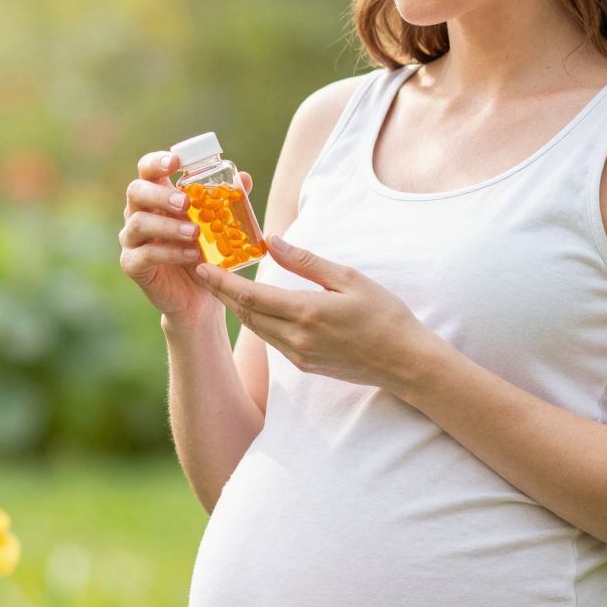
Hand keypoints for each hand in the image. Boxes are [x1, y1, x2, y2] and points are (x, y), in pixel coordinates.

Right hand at [119, 150, 253, 326]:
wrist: (201, 294)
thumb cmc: (206, 251)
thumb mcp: (219, 225)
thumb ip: (226, 201)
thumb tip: (244, 179)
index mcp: (157, 196)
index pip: (147, 170)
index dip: (157, 162)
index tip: (176, 162)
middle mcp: (138, 213)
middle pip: (136, 191)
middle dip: (160, 194)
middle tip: (185, 203)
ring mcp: (132, 239)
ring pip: (138, 223)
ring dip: (168, 226)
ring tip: (194, 232)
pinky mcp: (133, 264)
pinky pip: (144, 255)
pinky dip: (169, 253)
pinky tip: (191, 255)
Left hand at [192, 232, 436, 391]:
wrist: (405, 362)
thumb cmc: (385, 315)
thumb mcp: (349, 279)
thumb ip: (306, 261)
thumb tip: (271, 241)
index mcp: (306, 313)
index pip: (250, 296)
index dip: (221, 281)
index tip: (202, 266)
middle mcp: (296, 338)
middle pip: (246, 313)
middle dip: (222, 292)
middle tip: (203, 270)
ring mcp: (298, 355)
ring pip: (257, 328)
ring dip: (239, 306)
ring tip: (224, 285)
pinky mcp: (304, 365)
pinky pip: (272, 339)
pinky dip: (259, 320)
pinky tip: (257, 306)